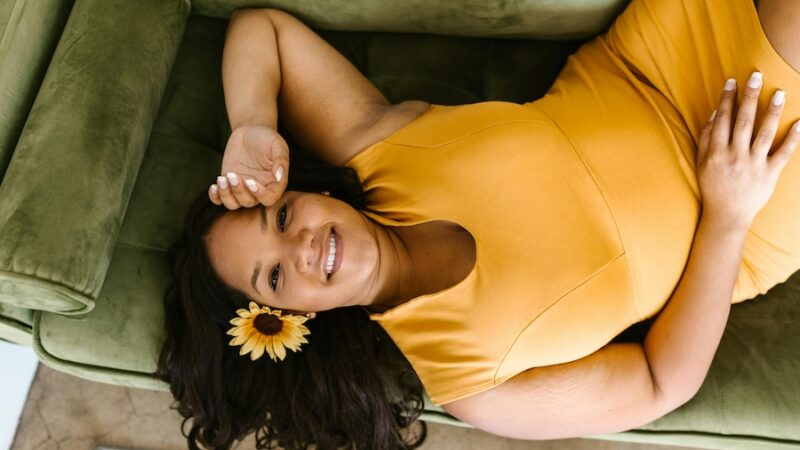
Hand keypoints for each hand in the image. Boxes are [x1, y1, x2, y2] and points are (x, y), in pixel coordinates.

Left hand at [210, 125, 289, 208]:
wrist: (250, 131)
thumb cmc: (267, 138)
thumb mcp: (278, 145)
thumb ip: (281, 160)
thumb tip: (279, 176)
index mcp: (273, 183)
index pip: (269, 198)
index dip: (260, 194)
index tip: (251, 181)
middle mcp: (258, 189)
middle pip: (249, 202)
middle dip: (239, 191)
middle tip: (233, 175)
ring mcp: (242, 188)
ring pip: (233, 204)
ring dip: (226, 195)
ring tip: (222, 178)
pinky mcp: (228, 184)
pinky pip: (220, 198)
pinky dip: (216, 197)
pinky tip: (214, 186)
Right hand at [696, 72, 799, 229]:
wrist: (726, 216)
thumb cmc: (713, 187)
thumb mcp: (702, 163)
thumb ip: (706, 138)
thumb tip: (715, 114)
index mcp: (717, 152)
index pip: (723, 120)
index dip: (728, 99)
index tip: (733, 81)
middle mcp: (736, 156)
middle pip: (744, 121)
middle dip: (750, 97)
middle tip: (757, 76)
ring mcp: (754, 165)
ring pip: (765, 133)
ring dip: (772, 112)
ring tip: (780, 93)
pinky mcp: (770, 174)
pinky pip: (784, 154)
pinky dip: (793, 139)